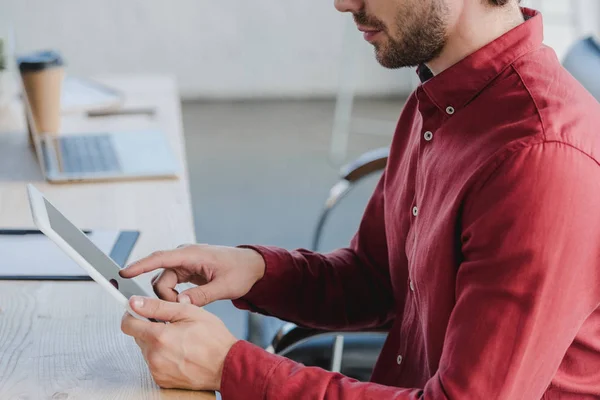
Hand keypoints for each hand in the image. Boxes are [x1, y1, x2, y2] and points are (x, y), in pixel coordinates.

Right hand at [119, 244, 264, 306]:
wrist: (251, 265)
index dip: (140, 265)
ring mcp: (185, 262)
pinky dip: (173, 294)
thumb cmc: (240, 271)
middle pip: (160, 278)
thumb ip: (201, 295)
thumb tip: (180, 303)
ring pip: (164, 282)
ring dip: (169, 297)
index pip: (161, 258)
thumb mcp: (224, 287)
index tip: (123, 273)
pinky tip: (183, 303)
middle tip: (179, 310)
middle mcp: (185, 256)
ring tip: (186, 306)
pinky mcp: (186, 270)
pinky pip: (171, 283)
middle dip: (164, 296)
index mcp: (192, 254)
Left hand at [121, 296, 237, 390]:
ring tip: (180, 341)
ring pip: (146, 350)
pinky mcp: (162, 381)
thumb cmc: (214, 339)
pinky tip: (179, 353)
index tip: (139, 312)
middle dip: (150, 328)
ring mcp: (157, 371)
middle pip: (138, 337)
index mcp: (159, 337)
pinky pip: (154, 364)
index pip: (128, 324)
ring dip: (157, 343)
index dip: (132, 314)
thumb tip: (136, 302)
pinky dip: (163, 357)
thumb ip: (158, 306)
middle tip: (171, 326)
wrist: (227, 366)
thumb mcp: (189, 312)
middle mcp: (154, 357)